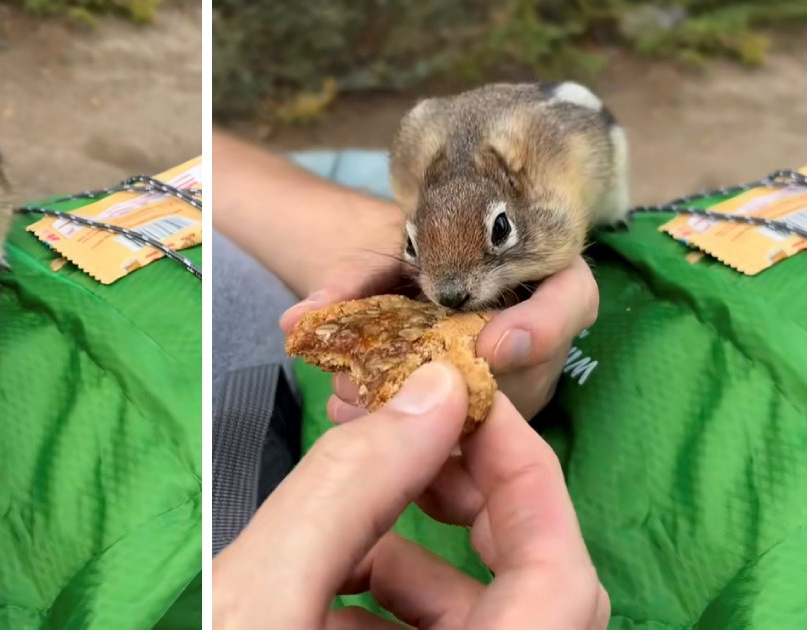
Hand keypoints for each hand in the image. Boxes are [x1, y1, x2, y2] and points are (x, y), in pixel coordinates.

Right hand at [213, 363, 607, 628]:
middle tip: (406, 440)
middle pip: (535, 589)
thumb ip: (347, 492)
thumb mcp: (260, 595)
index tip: (458, 400)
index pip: (562, 573)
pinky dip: (385, 602)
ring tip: (339, 512)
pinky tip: (321, 579)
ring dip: (411, 555)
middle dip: (469, 504)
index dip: (522, 470)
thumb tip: (433, 391)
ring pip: (479, 618)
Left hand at [280, 257, 598, 420]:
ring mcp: (516, 384)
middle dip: (459, 387)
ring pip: (492, 418)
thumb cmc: (412, 253)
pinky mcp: (488, 422)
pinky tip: (360, 439)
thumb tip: (295, 322)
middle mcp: (538, 335)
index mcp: (537, 270)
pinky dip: (412, 449)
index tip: (491, 345)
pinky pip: (462, 445)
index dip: (543, 325)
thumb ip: (346, 283)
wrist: (404, 278)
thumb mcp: (382, 255)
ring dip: (424, 421)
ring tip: (352, 405)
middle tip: (387, 383)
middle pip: (530, 374)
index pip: (574, 299)